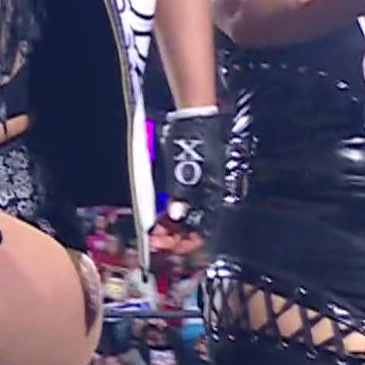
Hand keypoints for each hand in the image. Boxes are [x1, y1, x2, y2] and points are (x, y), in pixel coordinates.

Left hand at [154, 107, 224, 254]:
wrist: (193, 118)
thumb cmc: (193, 139)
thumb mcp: (185, 167)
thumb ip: (182, 193)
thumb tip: (176, 214)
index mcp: (212, 196)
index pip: (203, 232)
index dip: (185, 243)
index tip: (166, 246)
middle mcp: (207, 199)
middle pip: (192, 229)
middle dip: (173, 238)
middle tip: (153, 240)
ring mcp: (197, 192)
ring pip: (184, 221)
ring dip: (169, 230)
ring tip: (152, 233)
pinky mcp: (187, 185)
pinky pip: (179, 209)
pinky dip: (168, 217)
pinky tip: (157, 219)